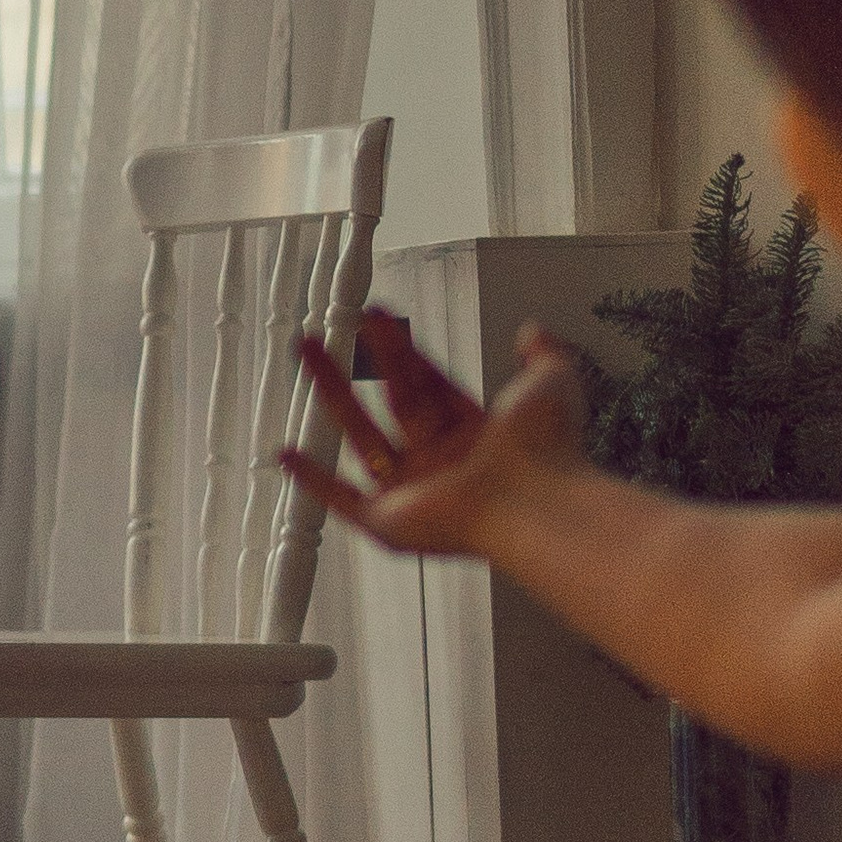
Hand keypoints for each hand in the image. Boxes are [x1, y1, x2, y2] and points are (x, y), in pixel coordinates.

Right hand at [283, 308, 587, 560]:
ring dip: (331, 393)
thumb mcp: (552, 382)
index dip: (405, 351)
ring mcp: (414, 493)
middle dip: (363, 361)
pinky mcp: (390, 521)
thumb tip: (532, 331)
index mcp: (476, 435)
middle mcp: (442, 464)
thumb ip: (543, 353)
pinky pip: (341, 501)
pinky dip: (313, 481)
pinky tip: (290, 455)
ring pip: (360, 436)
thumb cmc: (545, 452)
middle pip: (391, 401)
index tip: (383, 320)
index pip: (430, 384)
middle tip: (341, 327)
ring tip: (309, 353)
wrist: (533, 501)